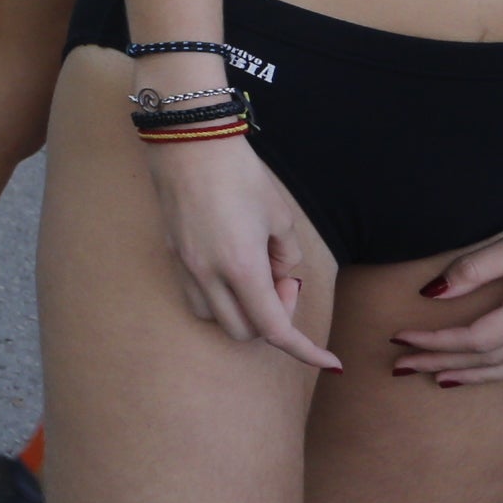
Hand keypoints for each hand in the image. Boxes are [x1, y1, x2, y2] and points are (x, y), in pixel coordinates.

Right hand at [143, 132, 345, 370]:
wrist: (189, 142)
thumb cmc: (239, 174)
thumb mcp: (279, 215)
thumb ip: (285, 254)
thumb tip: (279, 274)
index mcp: (242, 268)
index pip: (275, 329)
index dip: (305, 350)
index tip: (329, 361)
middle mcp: (209, 276)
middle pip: (243, 331)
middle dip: (272, 320)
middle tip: (282, 282)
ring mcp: (186, 267)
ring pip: (214, 318)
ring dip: (241, 311)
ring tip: (254, 274)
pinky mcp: (173, 255)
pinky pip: (196, 296)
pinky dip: (218, 297)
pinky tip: (230, 268)